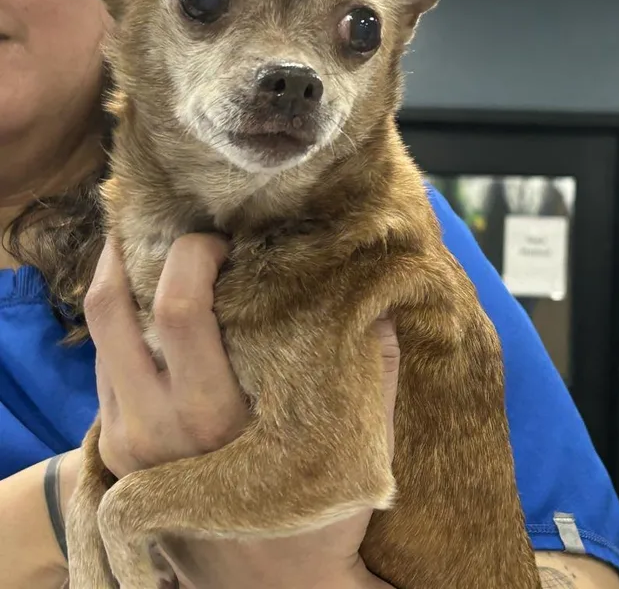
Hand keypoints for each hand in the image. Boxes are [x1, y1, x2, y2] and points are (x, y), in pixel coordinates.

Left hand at [85, 234, 399, 588]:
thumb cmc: (312, 523)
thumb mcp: (354, 450)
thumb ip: (376, 373)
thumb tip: (380, 304)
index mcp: (216, 416)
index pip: (179, 310)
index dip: (195, 255)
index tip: (227, 240)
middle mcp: (156, 423)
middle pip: (115, 306)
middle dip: (140, 249)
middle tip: (182, 232)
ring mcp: (125, 438)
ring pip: (100, 331)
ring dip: (124, 279)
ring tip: (161, 252)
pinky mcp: (114, 446)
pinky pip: (103, 363)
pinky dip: (123, 321)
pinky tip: (156, 307)